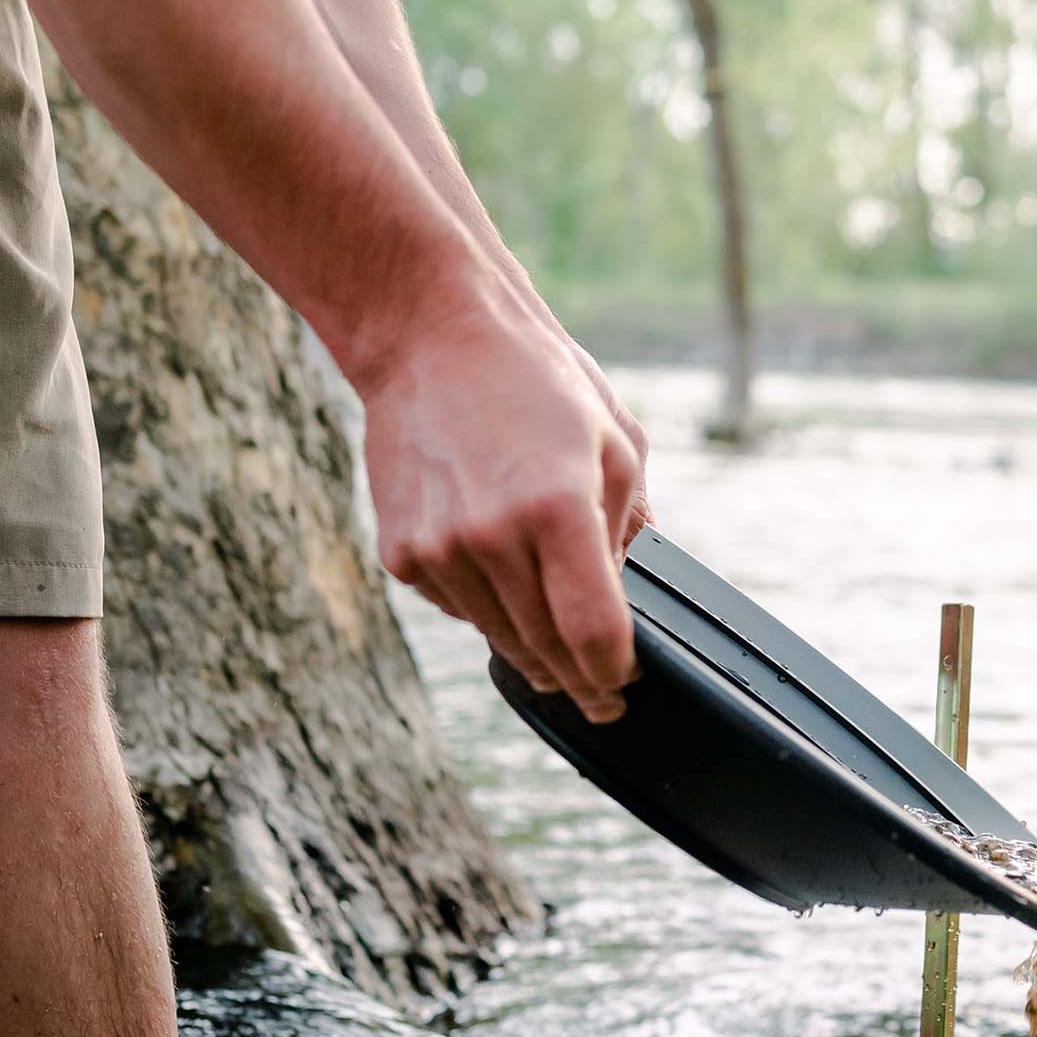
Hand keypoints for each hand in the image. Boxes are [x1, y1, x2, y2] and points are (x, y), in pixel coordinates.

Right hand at [360, 285, 639, 719]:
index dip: (613, 672)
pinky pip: (456, 608)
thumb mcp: (616, 441)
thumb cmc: (538, 380)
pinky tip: (502, 585)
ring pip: (499, 637)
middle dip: (580, 681)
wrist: (431, 336)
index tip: (625, 685)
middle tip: (601, 700)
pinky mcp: (402, 553)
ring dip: (534, 654)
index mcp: (557, 508)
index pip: (592, 631)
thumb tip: (634, 592)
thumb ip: (630, 525)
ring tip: (558, 663)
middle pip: (546, 648)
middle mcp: (493, 537)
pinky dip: (485, 610)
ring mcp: (439, 550)